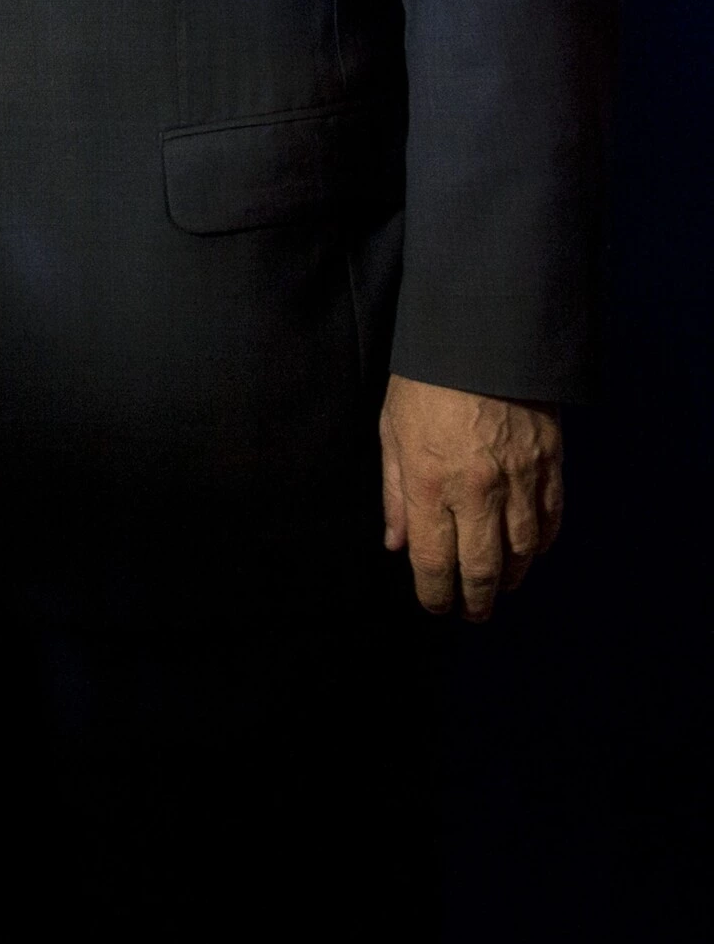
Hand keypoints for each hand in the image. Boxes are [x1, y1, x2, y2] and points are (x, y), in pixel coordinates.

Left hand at [380, 373, 562, 620]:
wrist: (481, 331)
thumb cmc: (425, 378)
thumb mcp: (392, 429)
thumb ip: (395, 492)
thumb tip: (396, 544)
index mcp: (431, 482)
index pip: (434, 562)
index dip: (434, 594)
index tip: (436, 606)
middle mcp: (477, 490)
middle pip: (482, 569)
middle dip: (476, 600)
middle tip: (472, 612)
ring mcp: (519, 479)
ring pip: (522, 553)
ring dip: (511, 578)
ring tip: (500, 586)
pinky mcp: (550, 463)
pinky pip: (551, 520)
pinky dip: (541, 545)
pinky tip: (530, 552)